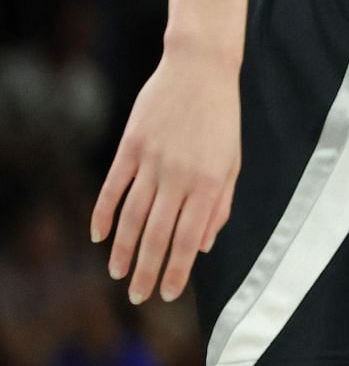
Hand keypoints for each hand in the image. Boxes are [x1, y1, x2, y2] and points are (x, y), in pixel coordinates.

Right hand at [91, 41, 240, 303]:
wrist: (201, 69)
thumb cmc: (221, 119)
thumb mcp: (232, 161)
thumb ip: (220, 204)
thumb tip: (202, 246)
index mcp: (210, 182)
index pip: (188, 238)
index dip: (177, 270)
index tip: (168, 294)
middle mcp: (180, 175)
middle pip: (156, 234)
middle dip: (147, 271)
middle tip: (138, 297)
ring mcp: (152, 160)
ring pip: (131, 216)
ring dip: (123, 250)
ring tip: (118, 274)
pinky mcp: (131, 146)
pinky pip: (114, 187)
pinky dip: (104, 214)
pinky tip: (99, 236)